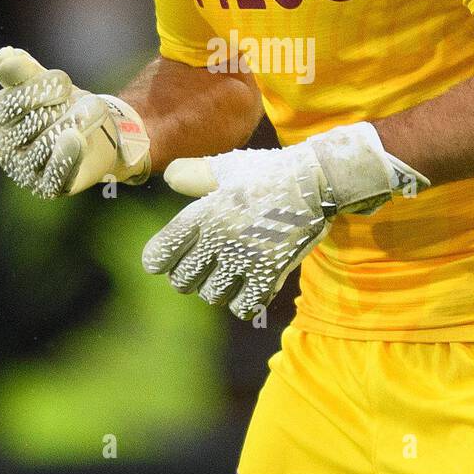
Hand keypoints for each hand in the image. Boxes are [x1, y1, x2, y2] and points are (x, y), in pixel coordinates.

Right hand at [0, 46, 149, 197]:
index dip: (43, 86)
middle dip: (65, 106)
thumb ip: (24, 71)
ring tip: (94, 112)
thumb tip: (5, 56)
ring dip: (79, 121)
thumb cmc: (63, 107)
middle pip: (36, 119)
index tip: (64, 82)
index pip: (14, 99)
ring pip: (50, 141)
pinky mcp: (47, 187)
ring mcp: (24, 171)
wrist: (94, 136)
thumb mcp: (44, 84)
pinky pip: (56, 172)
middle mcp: (4, 148)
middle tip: (82, 104)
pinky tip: (77, 139)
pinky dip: (67, 155)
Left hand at [141, 123, 428, 319]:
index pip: (161, 252)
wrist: (316, 181)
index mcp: (203, 214)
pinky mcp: (271, 273)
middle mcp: (219, 239)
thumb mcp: (227, 167)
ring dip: (216, 289)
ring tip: (227, 275)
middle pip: (182, 281)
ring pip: (211, 296)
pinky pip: (243, 306)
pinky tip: (247, 288)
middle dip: (187, 276)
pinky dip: (242, 302)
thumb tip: (169, 179)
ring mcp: (245, 259)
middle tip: (200, 266)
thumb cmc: (268, 173)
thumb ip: (193, 174)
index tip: (162, 261)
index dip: (157, 260)